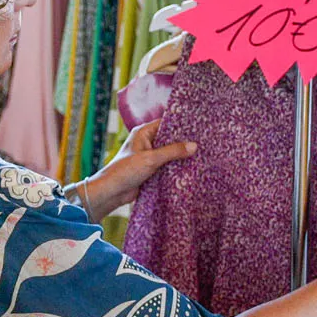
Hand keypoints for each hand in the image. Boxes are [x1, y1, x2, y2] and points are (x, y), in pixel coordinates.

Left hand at [74, 120, 196, 220]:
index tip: (198, 127)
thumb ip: (173, 152)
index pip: (166, 123)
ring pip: (170, 154)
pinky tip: (191, 168)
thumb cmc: (126, 170)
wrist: (112, 192)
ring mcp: (149, 156)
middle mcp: (147, 142)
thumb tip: (194, 146)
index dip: (181, 125)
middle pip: (169, 139)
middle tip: (204, 142)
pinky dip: (176, 167)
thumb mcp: (151, 159)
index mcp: (143, 133)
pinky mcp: (151, 170)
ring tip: (202, 155)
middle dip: (183, 142)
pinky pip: (167, 166)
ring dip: (180, 156)